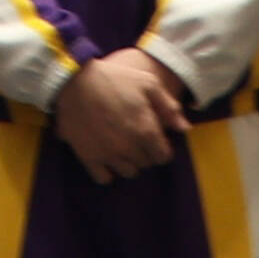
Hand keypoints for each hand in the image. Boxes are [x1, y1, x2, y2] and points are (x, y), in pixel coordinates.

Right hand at [51, 48, 188, 182]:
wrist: (74, 81)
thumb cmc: (115, 79)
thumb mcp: (147, 83)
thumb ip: (169, 107)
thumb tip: (184, 129)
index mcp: (146, 131)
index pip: (163, 156)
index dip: (161, 148)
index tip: (155, 140)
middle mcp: (129, 148)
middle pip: (146, 163)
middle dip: (146, 153)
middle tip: (137, 138)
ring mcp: (108, 155)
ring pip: (128, 172)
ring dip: (129, 162)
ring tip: (122, 147)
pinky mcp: (88, 157)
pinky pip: (104, 178)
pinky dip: (107, 170)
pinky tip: (106, 156)